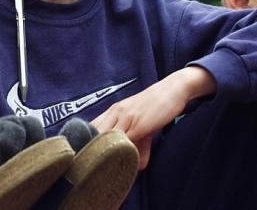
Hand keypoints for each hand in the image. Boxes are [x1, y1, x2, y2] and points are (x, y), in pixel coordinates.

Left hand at [91, 66, 215, 169]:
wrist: (173, 90)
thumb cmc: (157, 106)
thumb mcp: (145, 127)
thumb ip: (139, 146)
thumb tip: (138, 166)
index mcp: (113, 111)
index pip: (92, 126)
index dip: (86, 140)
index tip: (84, 153)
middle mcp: (116, 113)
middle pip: (94, 132)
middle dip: (90, 147)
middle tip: (88, 163)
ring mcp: (125, 118)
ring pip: (106, 137)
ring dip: (102, 152)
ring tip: (100, 166)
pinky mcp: (138, 125)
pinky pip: (124, 141)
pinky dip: (119, 152)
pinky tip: (118, 161)